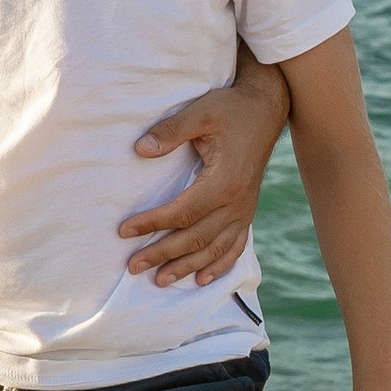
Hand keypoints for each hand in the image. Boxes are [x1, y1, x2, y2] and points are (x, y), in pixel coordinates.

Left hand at [119, 67, 288, 285]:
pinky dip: (219, 265)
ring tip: (160, 280)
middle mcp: (236, 203)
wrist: (265, 110)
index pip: (182, 212)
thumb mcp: (201, 112)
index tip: (124, 231)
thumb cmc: (230, 110)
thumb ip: (171, 130)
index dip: (152, 223)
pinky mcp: (247, 211)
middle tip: (133, 266)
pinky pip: (235, 246)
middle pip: (196, 238)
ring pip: (215, 248)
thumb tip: (141, 149)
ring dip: (187, 266)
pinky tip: (202, 279)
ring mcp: (244, 210)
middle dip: (163, 254)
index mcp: (224, 182)